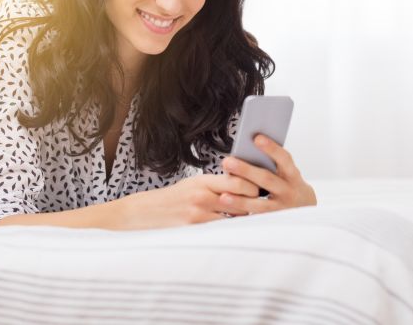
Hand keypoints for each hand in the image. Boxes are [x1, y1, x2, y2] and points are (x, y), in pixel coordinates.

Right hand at [119, 173, 260, 229]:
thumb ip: (215, 186)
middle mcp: (202, 196)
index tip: (261, 188)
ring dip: (247, 218)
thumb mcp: (192, 186)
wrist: (144, 214)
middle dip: (255, 203)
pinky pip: (223, 230)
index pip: (237, 180)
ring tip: (261, 219)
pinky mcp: (196, 230)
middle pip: (241, 199)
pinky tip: (242, 233)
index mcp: (203, 181)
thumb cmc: (172, 200)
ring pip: (235, 216)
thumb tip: (241, 187)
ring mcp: (199, 214)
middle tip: (268, 206)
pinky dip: (233, 230)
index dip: (253, 185)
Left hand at [219, 135, 316, 214]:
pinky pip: (255, 217)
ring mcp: (282, 207)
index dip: (272, 148)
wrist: (305, 208)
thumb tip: (251, 145)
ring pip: (260, 204)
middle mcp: (289, 191)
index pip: (284, 159)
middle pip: (267, 179)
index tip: (257, 137)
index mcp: (293, 175)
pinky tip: (229, 212)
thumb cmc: (289, 183)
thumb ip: (274, 162)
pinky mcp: (273, 219)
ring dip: (241, 199)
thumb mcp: (287, 172)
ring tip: (223, 195)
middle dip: (246, 171)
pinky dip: (242, 214)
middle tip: (227, 162)